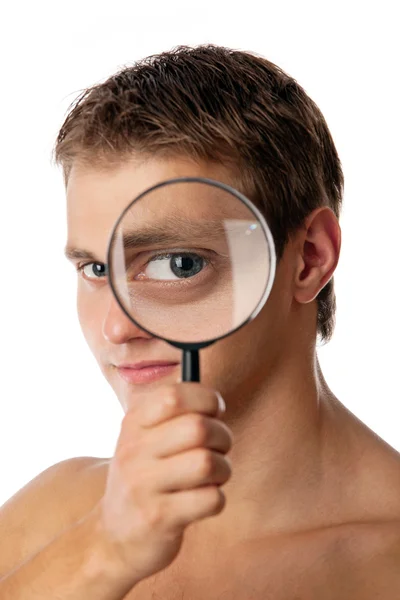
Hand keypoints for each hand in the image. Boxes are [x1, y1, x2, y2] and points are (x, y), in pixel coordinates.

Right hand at [94, 382, 232, 584]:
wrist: (114, 537)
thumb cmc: (145, 478)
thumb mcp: (145, 440)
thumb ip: (176, 416)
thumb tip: (215, 401)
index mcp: (133, 424)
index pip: (175, 396)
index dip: (207, 399)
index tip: (215, 411)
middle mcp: (134, 451)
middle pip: (198, 428)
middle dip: (223, 436)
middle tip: (220, 448)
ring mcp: (143, 486)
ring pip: (207, 463)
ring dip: (223, 469)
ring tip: (214, 476)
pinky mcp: (158, 519)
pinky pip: (210, 499)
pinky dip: (217, 499)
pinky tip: (203, 501)